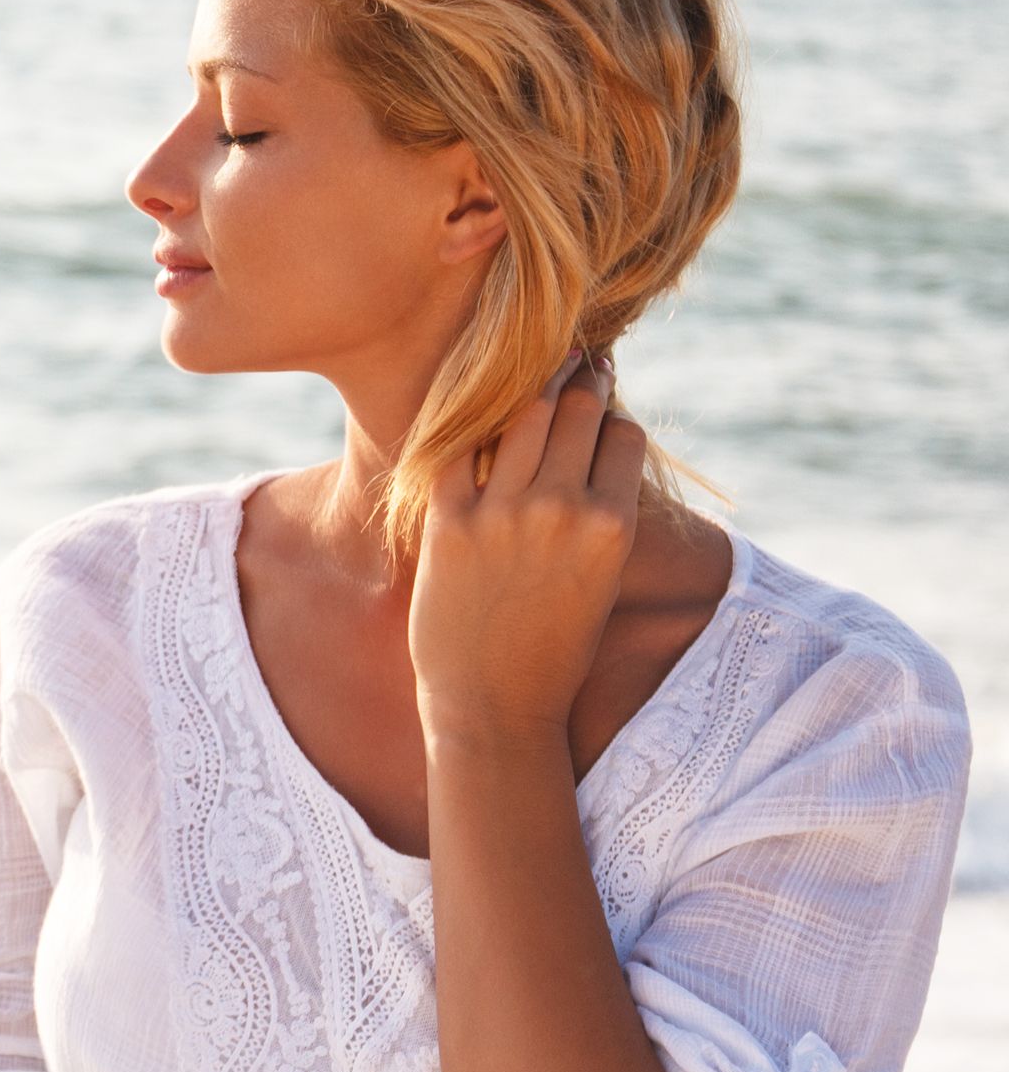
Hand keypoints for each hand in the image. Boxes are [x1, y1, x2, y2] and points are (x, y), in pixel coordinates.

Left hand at [408, 349, 647, 747]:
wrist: (493, 708)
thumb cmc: (553, 650)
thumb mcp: (600, 578)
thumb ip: (601, 512)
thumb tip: (595, 443)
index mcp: (612, 526)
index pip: (622, 434)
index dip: (611, 413)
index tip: (599, 394)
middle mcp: (563, 508)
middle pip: (575, 410)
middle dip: (576, 381)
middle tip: (569, 363)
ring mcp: (503, 512)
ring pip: (523, 414)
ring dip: (528, 388)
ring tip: (526, 375)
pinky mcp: (449, 520)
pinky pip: (460, 446)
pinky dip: (470, 427)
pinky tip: (473, 418)